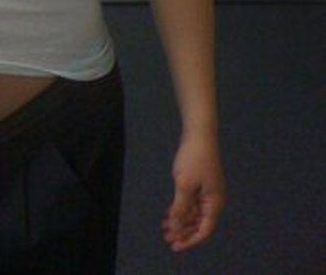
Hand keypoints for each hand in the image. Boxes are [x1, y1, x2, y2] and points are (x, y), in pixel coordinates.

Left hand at [162, 133, 224, 251]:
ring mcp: (207, 190)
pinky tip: (168, 212)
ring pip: (194, 212)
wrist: (198, 133)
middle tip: (166, 237)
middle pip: (199, 223)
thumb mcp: (184, 185)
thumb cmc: (193, 159)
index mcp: (214, 203)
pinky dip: (181, 208)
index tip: (175, 245)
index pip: (204, 230)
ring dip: (180, 220)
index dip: (190, 240)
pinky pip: (191, 202)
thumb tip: (176, 227)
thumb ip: (180, 208)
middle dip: (183, 231)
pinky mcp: (200, 182)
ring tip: (164, 227)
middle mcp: (213, 199)